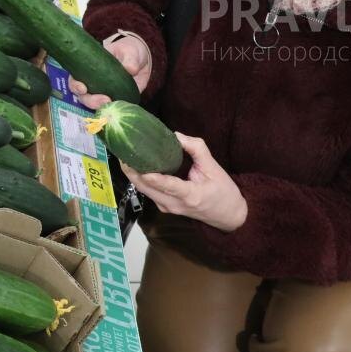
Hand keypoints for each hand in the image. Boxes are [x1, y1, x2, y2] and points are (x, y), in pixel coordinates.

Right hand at [69, 34, 151, 109]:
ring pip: (95, 106)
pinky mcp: (115, 101)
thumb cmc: (129, 51)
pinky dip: (112, 112)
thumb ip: (130, 59)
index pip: (75, 79)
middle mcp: (93, 83)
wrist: (142, 62)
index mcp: (89, 69)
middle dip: (90, 101)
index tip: (82, 88)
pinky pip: (110, 110)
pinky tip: (118, 109)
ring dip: (100, 108)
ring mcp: (103, 94)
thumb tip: (130, 69)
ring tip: (111, 104)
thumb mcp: (129, 51)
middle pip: (83, 96)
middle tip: (104, 100)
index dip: (75, 85)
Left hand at [122, 133, 247, 231]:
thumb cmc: (223, 191)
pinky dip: (139, 179)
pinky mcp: (164, 206)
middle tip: (122, 151)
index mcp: (190, 195)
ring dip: (132, 174)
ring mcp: (167, 208)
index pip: (168, 185)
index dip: (152, 177)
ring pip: (144, 190)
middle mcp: (174, 204)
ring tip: (124, 155)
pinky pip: (148, 192)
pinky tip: (135, 165)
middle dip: (132, 171)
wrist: (228, 216)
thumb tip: (176, 135)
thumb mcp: (215, 168)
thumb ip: (197, 149)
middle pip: (147, 188)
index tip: (138, 167)